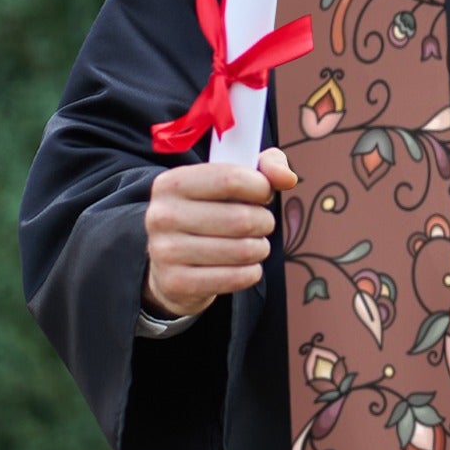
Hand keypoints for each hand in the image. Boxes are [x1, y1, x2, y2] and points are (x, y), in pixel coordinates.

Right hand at [142, 146, 297, 318]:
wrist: (171, 263)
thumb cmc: (209, 213)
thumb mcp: (231, 180)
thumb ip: (265, 167)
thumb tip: (287, 178)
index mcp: (172, 183)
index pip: (231, 179)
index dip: (261, 187)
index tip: (263, 194)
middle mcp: (162, 215)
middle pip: (242, 219)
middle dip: (264, 222)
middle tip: (260, 224)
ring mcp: (165, 252)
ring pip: (243, 250)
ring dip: (260, 248)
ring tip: (253, 245)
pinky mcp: (176, 283)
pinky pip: (236, 278)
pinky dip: (251, 272)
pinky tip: (244, 266)